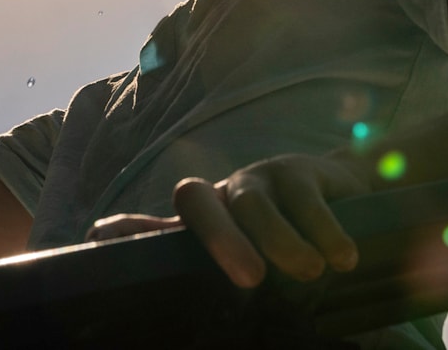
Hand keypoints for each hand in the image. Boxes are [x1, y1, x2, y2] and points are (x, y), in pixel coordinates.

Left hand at [88, 154, 370, 288]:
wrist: (343, 194)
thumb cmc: (282, 230)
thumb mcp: (240, 246)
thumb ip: (181, 248)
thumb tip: (102, 239)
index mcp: (205, 216)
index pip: (158, 221)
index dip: (134, 226)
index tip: (104, 237)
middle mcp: (224, 191)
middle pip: (199, 200)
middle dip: (220, 239)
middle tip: (252, 279)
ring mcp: (261, 176)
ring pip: (253, 203)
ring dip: (282, 240)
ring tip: (313, 272)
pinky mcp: (302, 169)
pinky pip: (307, 199)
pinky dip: (325, 230)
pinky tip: (345, 257)